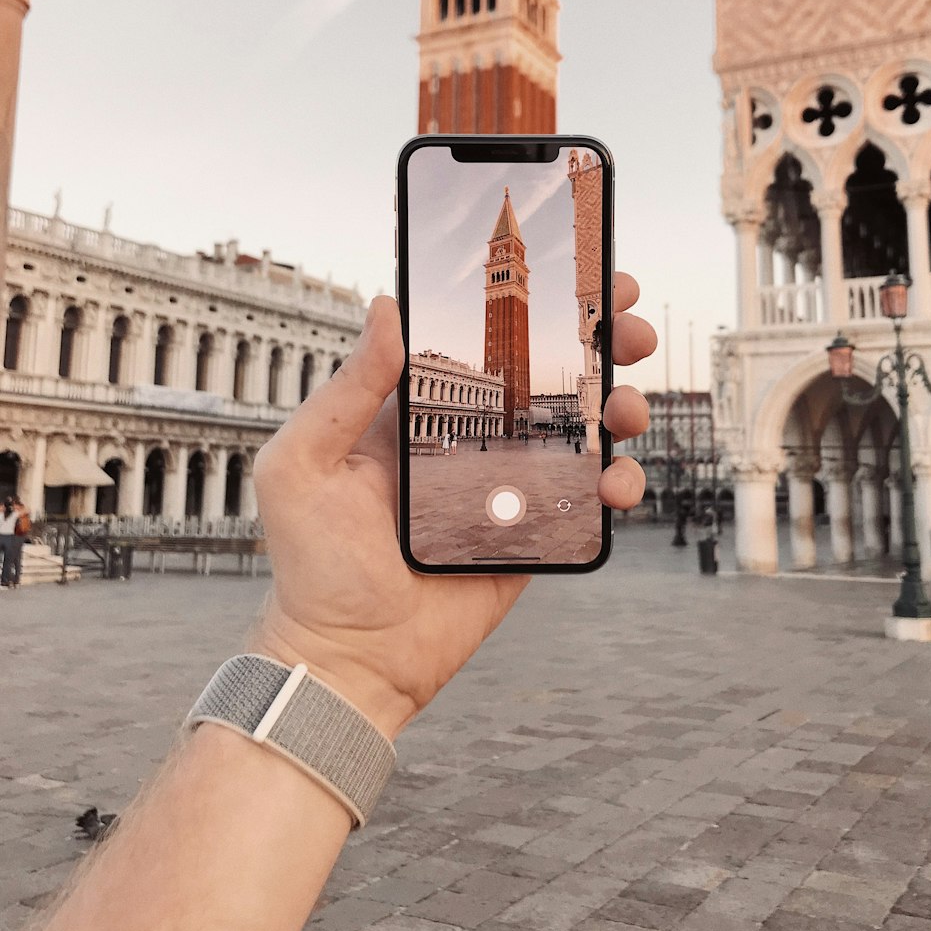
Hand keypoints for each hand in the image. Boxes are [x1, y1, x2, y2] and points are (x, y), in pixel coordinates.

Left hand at [251, 273, 655, 739]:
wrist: (349, 659)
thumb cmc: (312, 563)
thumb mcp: (303, 465)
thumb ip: (347, 391)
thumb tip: (386, 306)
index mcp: (422, 412)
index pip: (486, 341)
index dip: (531, 307)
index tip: (575, 271)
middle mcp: (473, 440)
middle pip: (550, 377)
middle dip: (598, 344)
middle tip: (627, 327)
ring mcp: (509, 487)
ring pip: (581, 432)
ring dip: (620, 408)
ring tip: (626, 408)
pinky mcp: (534, 536)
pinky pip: (588, 501)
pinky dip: (617, 484)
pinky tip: (616, 483)